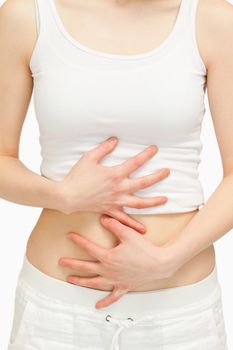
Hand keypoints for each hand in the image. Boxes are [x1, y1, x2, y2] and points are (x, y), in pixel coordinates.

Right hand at [57, 136, 169, 233]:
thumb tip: (115, 140)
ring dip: (154, 201)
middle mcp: (119, 188)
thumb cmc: (77, 176)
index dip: (146, 155)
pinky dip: (134, 225)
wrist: (67, 196)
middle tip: (167, 172)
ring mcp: (116, 201)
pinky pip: (125, 220)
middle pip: (143, 183)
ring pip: (140, 203)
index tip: (155, 149)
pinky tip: (143, 229)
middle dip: (157, 176)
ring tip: (165, 199)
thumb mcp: (89, 158)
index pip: (135, 163)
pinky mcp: (111, 210)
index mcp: (115, 174)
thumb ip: (104, 148)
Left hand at [58, 214, 174, 308]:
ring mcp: (115, 280)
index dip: (78, 241)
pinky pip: (112, 297)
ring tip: (71, 280)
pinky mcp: (124, 287)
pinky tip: (97, 306)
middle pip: (86, 268)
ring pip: (94, 283)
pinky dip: (105, 302)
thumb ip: (114, 225)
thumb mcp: (128, 233)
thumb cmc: (144, 249)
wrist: (160, 264)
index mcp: (108, 257)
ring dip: (81, 282)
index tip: (69, 236)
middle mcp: (109, 271)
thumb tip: (103, 218)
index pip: (89, 248)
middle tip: (61, 262)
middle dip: (72, 264)